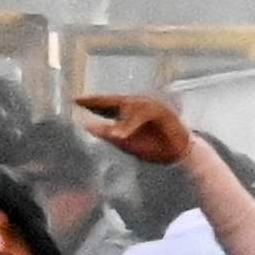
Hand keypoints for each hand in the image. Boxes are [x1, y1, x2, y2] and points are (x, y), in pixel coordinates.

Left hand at [72, 91, 192, 167]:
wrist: (180, 154)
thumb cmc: (154, 147)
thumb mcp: (126, 142)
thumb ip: (108, 134)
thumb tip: (86, 126)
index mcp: (129, 112)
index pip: (107, 104)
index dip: (92, 102)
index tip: (74, 99)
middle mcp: (140, 105)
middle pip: (116, 101)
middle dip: (98, 101)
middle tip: (80, 100)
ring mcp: (153, 106)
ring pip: (130, 109)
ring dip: (120, 121)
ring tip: (107, 132)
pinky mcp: (165, 113)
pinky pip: (145, 116)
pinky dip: (133, 125)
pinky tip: (121, 134)